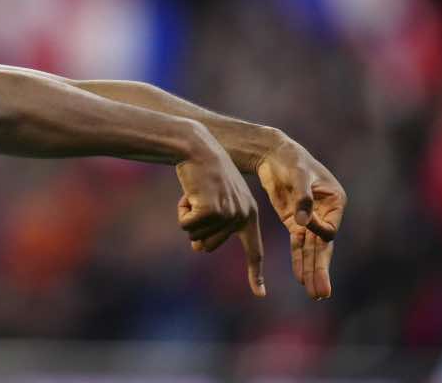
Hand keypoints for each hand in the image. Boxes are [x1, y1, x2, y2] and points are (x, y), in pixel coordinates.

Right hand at [175, 129, 266, 297]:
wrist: (197, 147)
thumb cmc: (201, 172)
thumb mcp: (212, 199)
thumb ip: (212, 225)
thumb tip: (199, 248)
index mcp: (249, 214)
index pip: (254, 250)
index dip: (254, 273)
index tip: (260, 294)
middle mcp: (243, 216)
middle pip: (209, 244)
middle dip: (195, 227)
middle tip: (197, 200)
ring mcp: (229, 214)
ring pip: (197, 236)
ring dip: (188, 217)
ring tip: (195, 193)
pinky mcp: (212, 210)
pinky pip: (186, 225)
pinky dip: (181, 212)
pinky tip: (188, 193)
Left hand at [255, 136, 345, 299]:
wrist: (273, 154)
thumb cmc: (290, 159)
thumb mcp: (298, 173)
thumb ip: (301, 197)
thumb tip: (301, 222)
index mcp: (335, 201)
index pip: (329, 227)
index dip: (316, 229)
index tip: (301, 221)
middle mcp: (326, 213)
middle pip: (324, 246)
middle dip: (321, 269)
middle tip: (321, 293)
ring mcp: (310, 220)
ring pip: (312, 250)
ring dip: (312, 271)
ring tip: (315, 294)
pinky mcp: (295, 222)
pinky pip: (299, 246)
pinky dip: (299, 261)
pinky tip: (301, 279)